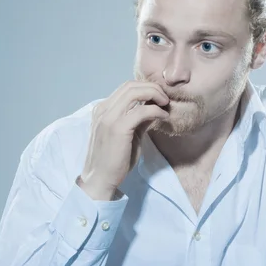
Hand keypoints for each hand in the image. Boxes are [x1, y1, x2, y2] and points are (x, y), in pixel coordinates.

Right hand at [78, 81, 168, 199]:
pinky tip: (163, 117)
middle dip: (152, 87)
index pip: (126, 88)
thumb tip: (155, 108)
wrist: (100, 179)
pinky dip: (156, 110)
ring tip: (165, 104)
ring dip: (154, 94)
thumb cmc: (114, 160)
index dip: (145, 87)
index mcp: (103, 109)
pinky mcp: (118, 127)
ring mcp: (109, 117)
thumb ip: (139, 120)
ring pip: (134, 91)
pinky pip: (141, 110)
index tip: (160, 97)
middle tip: (165, 99)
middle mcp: (103, 109)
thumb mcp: (128, 135)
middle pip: (130, 85)